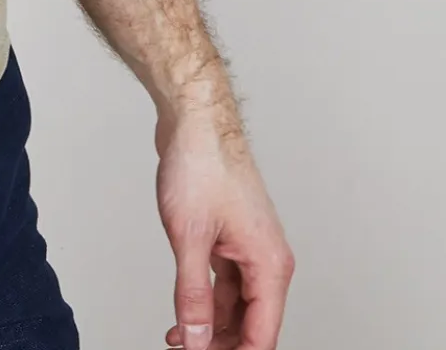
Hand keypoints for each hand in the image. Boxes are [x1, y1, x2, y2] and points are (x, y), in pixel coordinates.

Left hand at [155, 91, 294, 349]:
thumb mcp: (190, 237)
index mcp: (269, 262)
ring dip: (210, 328)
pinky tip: (182, 315)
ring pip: (236, 308)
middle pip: (252, 326)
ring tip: (177, 340)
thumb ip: (193, 296)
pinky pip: (225, 285)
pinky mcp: (231, 238)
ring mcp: (248, 247)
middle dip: (220, 345)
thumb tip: (195, 340)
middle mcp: (266, 258)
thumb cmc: (202, 162)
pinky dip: (205, 303)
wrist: (194, 118)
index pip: (263, 336)